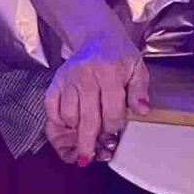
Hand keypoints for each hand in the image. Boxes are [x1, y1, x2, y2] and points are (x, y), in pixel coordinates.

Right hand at [45, 15, 150, 167]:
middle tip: (89, 158)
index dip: (114, 128)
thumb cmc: (118, 55)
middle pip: (87, 118)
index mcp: (109, 73)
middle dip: (88, 142)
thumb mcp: (137, 68)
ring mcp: (67, 81)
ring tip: (82, 141)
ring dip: (74, 134)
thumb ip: (140, 90)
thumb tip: (142, 111)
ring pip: (68, 117)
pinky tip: (68, 129)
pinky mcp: (54, 84)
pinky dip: (57, 124)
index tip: (116, 134)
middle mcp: (85, 77)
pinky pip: (51, 111)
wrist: (95, 35)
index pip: (111, 111)